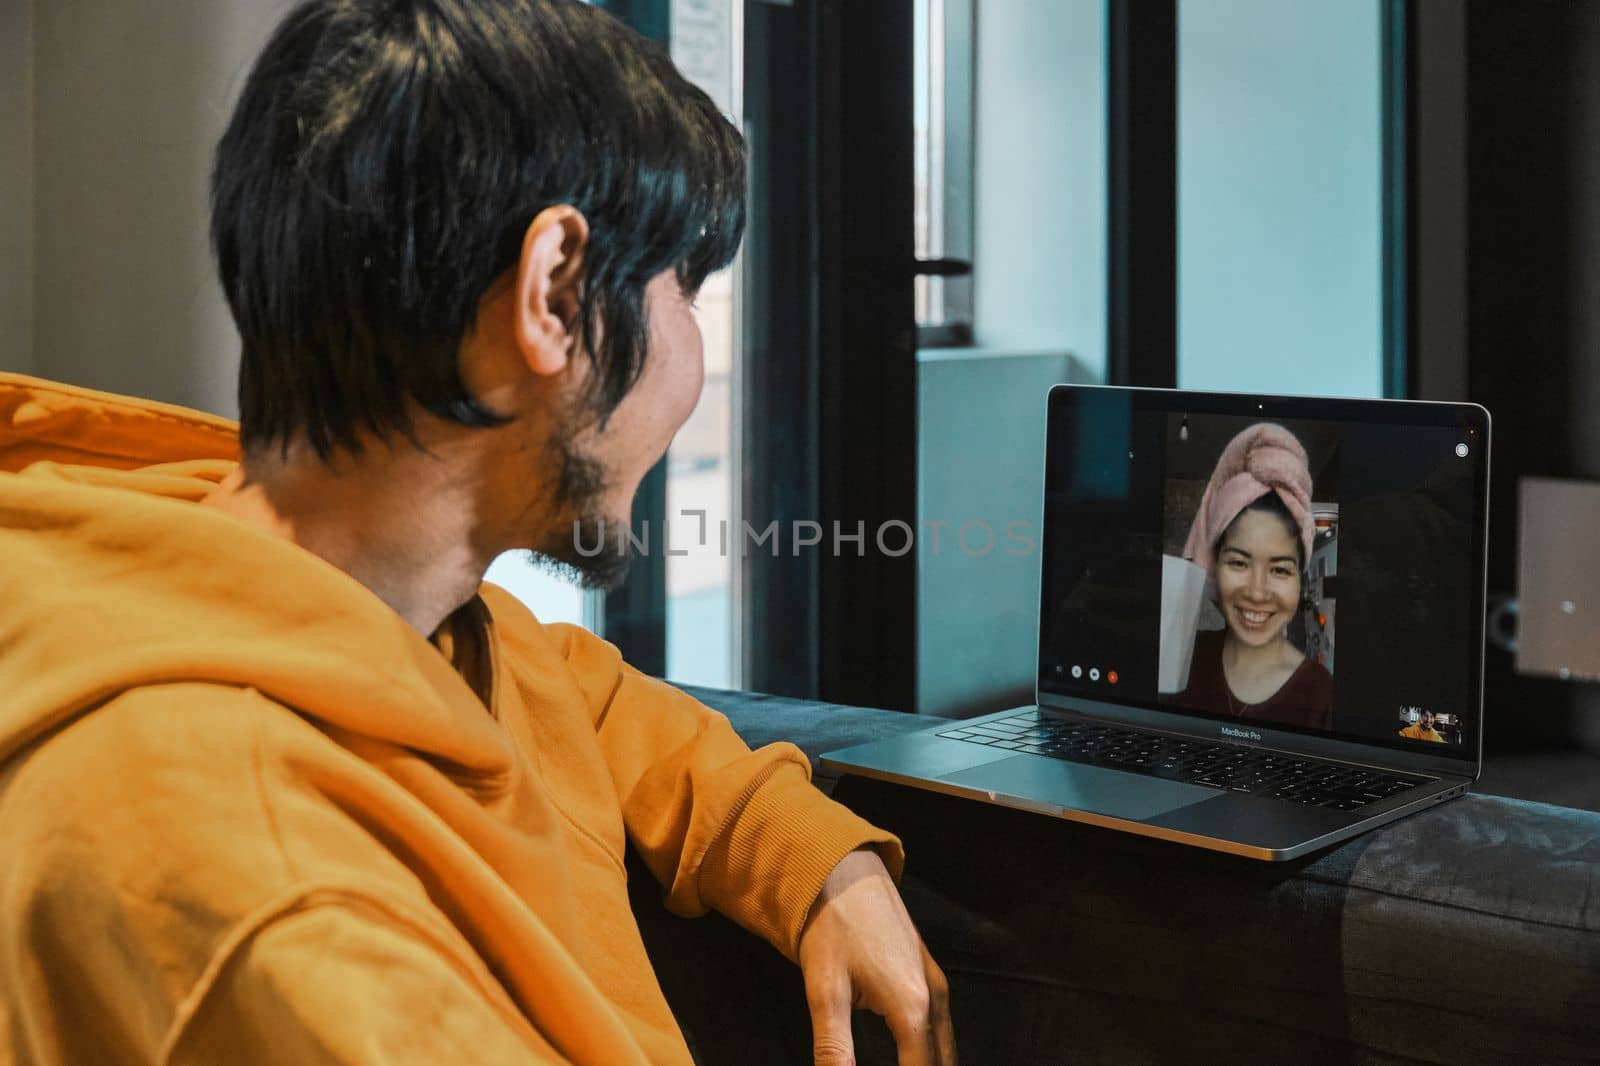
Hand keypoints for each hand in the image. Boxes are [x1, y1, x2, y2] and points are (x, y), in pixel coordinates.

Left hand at [796, 849, 955, 1065]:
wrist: (845, 870)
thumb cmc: (832, 926)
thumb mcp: (825, 989)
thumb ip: (834, 1047)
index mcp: (913, 1008)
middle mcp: (936, 1000)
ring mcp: (938, 985)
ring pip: (947, 1051)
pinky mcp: (931, 976)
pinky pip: (942, 1031)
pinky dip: (932, 1056)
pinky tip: (912, 1061)